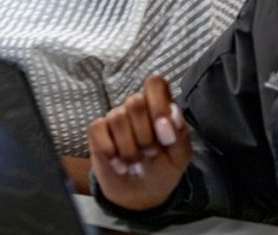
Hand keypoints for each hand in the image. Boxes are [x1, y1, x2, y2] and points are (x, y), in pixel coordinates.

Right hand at [88, 76, 191, 210]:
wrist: (141, 194)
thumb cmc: (163, 169)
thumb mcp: (179, 157)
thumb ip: (180, 135)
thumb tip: (172, 113)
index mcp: (158, 107)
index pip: (154, 83)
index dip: (158, 102)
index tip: (163, 129)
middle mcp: (135, 108)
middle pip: (134, 101)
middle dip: (144, 135)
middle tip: (151, 154)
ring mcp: (115, 118)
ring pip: (117, 118)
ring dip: (129, 149)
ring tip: (136, 166)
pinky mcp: (97, 131)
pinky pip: (98, 129)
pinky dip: (111, 151)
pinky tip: (120, 166)